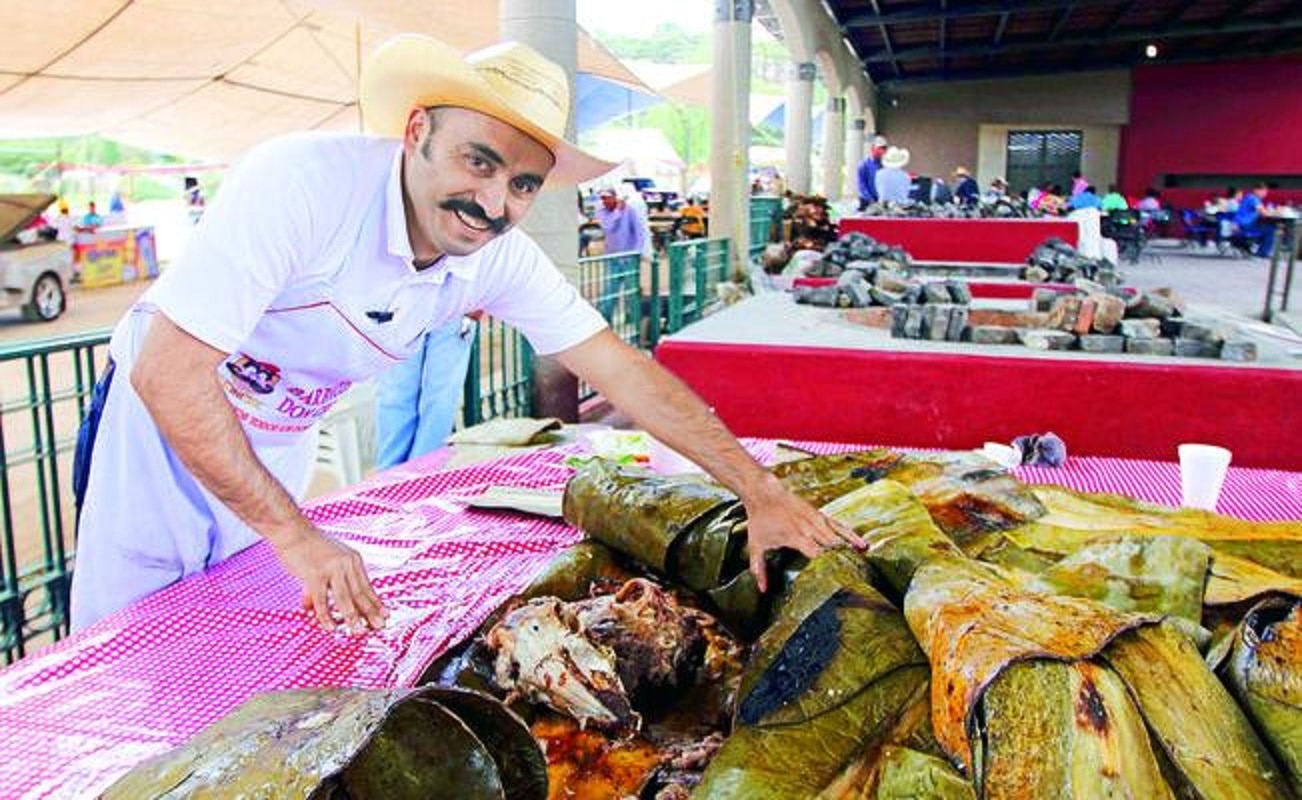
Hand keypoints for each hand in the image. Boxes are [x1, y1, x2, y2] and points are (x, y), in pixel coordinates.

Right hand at [274, 528, 387, 631]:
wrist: (292, 530)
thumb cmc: (308, 545)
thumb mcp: (329, 559)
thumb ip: (331, 580)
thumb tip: (320, 604)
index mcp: (353, 559)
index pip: (366, 586)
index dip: (376, 602)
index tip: (385, 614)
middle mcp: (346, 563)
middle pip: (360, 593)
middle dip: (370, 613)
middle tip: (379, 626)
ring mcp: (332, 569)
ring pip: (345, 599)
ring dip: (352, 617)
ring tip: (358, 631)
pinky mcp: (315, 575)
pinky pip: (322, 601)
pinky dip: (326, 616)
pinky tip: (330, 627)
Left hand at [741, 480, 864, 591]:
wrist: (764, 493)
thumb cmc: (760, 521)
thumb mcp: (756, 545)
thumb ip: (759, 568)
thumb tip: (763, 590)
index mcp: (795, 536)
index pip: (816, 553)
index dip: (827, 564)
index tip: (837, 578)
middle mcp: (808, 527)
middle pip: (831, 545)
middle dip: (843, 559)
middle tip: (857, 575)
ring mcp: (816, 519)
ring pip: (838, 536)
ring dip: (850, 548)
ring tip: (865, 561)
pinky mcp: (820, 514)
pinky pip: (839, 525)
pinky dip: (851, 534)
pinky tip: (862, 543)